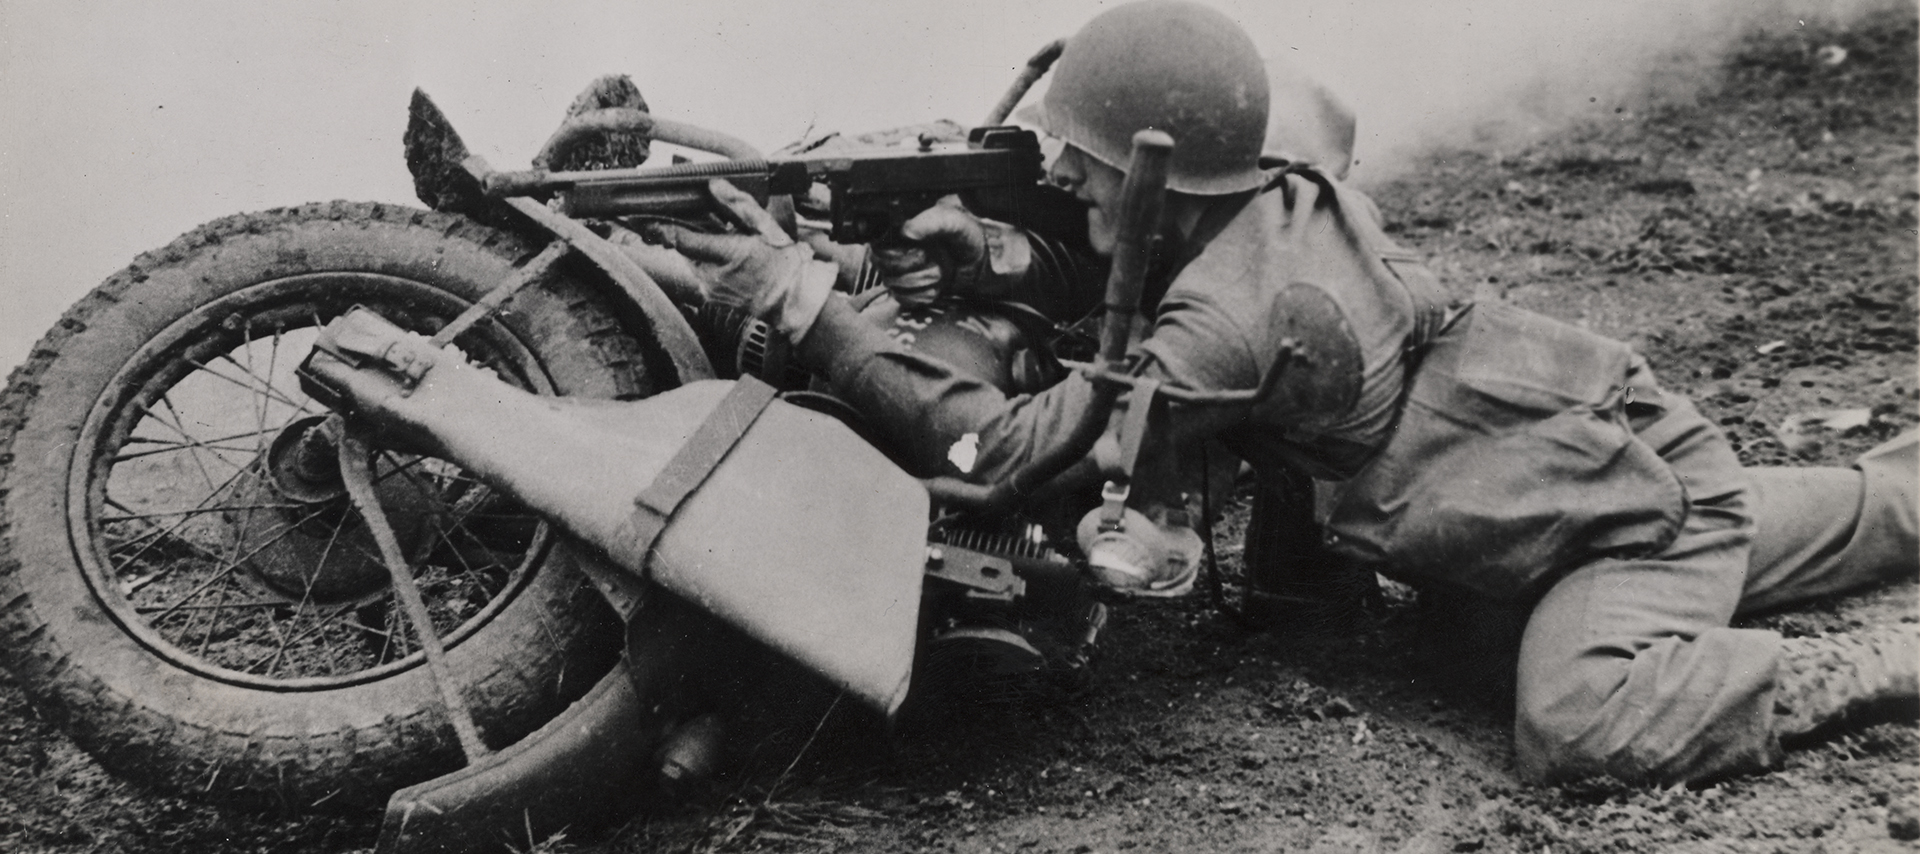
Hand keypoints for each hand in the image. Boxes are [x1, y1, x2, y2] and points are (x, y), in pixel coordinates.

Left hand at [646, 179, 835, 339]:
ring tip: (726, 243)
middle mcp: (713, 275)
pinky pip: (701, 273)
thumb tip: (715, 186)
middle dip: (687, 232)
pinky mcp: (712, 298)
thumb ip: (739, 206)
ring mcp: (711, 289)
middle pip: (685, 247)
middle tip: (696, 221)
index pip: (681, 238)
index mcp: (728, 254)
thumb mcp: (767, 229)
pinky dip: (707, 262)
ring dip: (700, 247)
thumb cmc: (786, 266)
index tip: (640, 216)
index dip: (659, 226)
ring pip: (692, 260)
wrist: (795, 303)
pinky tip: (728, 259)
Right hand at [870, 199, 1027, 304]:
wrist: (982, 261)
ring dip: (922, 282)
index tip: (922, 254)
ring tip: (940, 273)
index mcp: (900, 229)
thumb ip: (931, 223)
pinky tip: (936, 287)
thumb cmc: (967, 236)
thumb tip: (907, 230)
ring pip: (893, 285)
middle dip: (915, 269)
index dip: (898, 255)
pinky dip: (922, 296)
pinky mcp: (908, 290)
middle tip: (937, 264)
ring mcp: (900, 271)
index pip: (879, 247)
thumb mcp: (954, 222)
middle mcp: (896, 249)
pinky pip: (902, 299)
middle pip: (884, 268)